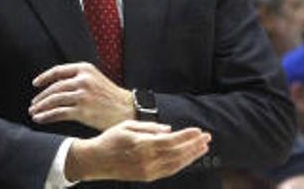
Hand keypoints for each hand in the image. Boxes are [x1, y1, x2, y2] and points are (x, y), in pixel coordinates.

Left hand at [30, 62, 132, 130]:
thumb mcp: (96, 79)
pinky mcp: (83, 111)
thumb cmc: (112, 97)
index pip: (58, 71)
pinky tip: (40, 119)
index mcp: (85, 69)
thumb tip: (56, 86)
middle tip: (33, 104)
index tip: (35, 84)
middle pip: (54, 87)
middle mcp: (83, 80)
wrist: (128, 110)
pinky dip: (46, 116)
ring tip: (34, 113)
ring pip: (54, 100)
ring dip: (41, 107)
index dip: (44, 77)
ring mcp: (82, 95)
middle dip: (41, 97)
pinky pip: (59, 113)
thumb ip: (78, 79)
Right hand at [65, 120, 210, 181]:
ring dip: (191, 156)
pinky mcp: (147, 177)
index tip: (198, 131)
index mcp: (142, 145)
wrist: (96, 161)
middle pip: (177, 153)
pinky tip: (188, 157)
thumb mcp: (127, 126)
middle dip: (194, 145)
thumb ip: (149, 127)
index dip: (186, 136)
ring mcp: (148, 171)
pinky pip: (169, 171)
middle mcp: (147, 160)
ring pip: (176, 164)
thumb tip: (169, 129)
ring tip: (203, 148)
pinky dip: (181, 164)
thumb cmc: (110, 140)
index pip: (171, 141)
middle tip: (207, 137)